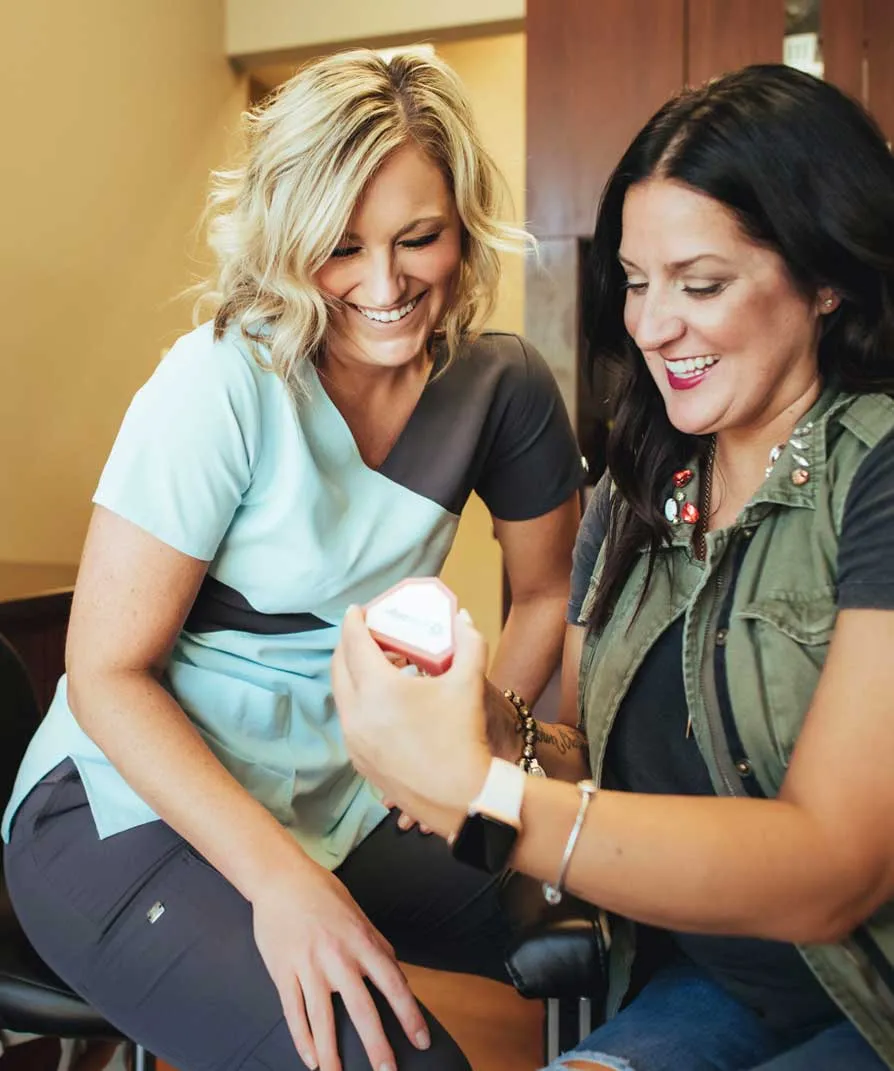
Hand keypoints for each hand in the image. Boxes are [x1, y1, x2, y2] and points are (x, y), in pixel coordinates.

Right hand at [251, 859, 429, 1070]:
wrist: (281, 878)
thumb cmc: (323, 894)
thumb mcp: (359, 914)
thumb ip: (378, 946)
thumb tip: (398, 976)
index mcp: (362, 941)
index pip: (392, 984)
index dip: (409, 1014)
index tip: (422, 1040)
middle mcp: (338, 957)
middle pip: (361, 1009)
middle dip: (376, 1045)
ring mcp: (308, 966)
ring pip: (323, 1019)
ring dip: (333, 1053)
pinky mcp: (283, 971)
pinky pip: (293, 1012)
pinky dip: (302, 1039)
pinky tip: (312, 1060)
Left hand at [332, 607, 491, 837]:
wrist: (462, 797)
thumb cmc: (463, 736)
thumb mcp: (469, 682)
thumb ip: (468, 643)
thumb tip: (461, 619)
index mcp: (378, 689)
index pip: (354, 643)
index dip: (353, 622)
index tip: (356, 610)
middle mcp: (356, 713)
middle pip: (339, 666)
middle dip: (349, 645)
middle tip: (368, 634)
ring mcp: (353, 739)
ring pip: (341, 695)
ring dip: (353, 673)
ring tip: (381, 666)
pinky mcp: (358, 759)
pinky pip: (349, 719)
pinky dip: (358, 701)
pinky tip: (384, 701)